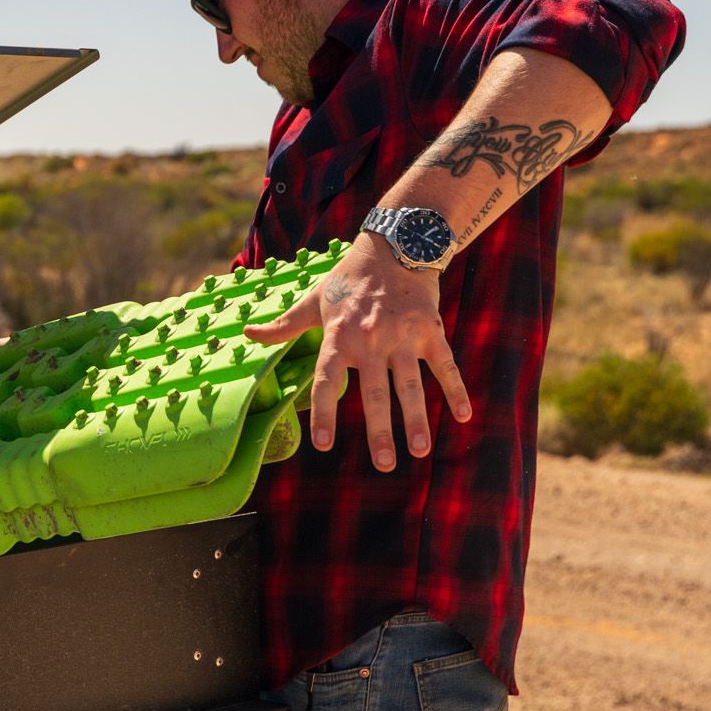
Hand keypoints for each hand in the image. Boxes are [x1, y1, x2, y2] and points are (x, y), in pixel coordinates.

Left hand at [243, 236, 471, 469]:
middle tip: (384, 464)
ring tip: (419, 451)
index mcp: (338, 336)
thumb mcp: (314, 300)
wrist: (395, 246)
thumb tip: (246, 335)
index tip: (323, 444)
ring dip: (416, 420)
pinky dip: (456, 390)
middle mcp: (370, 340)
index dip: (324, 412)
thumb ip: (284, 325)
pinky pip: (444, 365)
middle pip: (374, 392)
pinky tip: (464, 416)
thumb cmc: (349, 279)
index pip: (327, 380)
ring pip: (410, 385)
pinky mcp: (430, 330)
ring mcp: (402, 336)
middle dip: (380, 430)